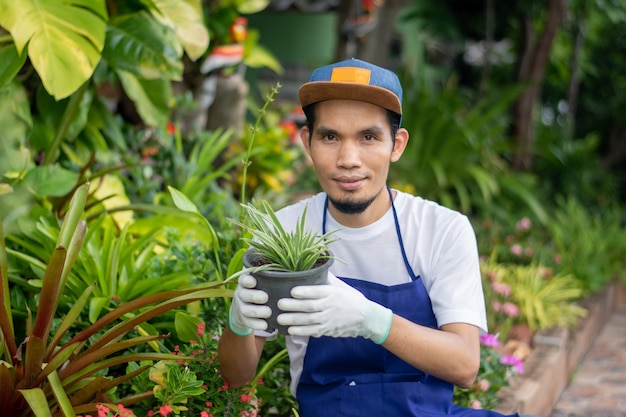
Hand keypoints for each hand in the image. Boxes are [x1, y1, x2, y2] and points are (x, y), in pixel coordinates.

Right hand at [228, 274, 271, 335]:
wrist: (246, 308)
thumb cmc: (261, 289)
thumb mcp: (263, 280)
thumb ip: (270, 273)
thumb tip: (287, 263)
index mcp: (246, 282)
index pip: (243, 279)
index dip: (247, 280)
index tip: (253, 281)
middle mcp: (242, 294)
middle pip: (244, 295)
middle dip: (254, 296)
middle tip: (265, 297)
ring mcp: (242, 307)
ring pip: (246, 310)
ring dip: (257, 311)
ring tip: (268, 312)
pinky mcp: (245, 320)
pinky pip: (249, 323)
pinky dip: (257, 325)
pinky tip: (265, 325)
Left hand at [276, 273, 392, 342]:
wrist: (365, 318)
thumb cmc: (350, 298)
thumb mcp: (341, 286)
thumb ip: (326, 278)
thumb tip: (313, 266)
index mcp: (332, 293)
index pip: (317, 292)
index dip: (304, 291)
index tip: (292, 290)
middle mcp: (330, 306)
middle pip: (310, 307)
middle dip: (293, 306)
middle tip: (279, 304)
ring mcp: (329, 319)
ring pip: (309, 320)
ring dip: (293, 320)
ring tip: (280, 318)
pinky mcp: (328, 330)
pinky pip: (313, 331)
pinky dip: (301, 331)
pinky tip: (290, 330)